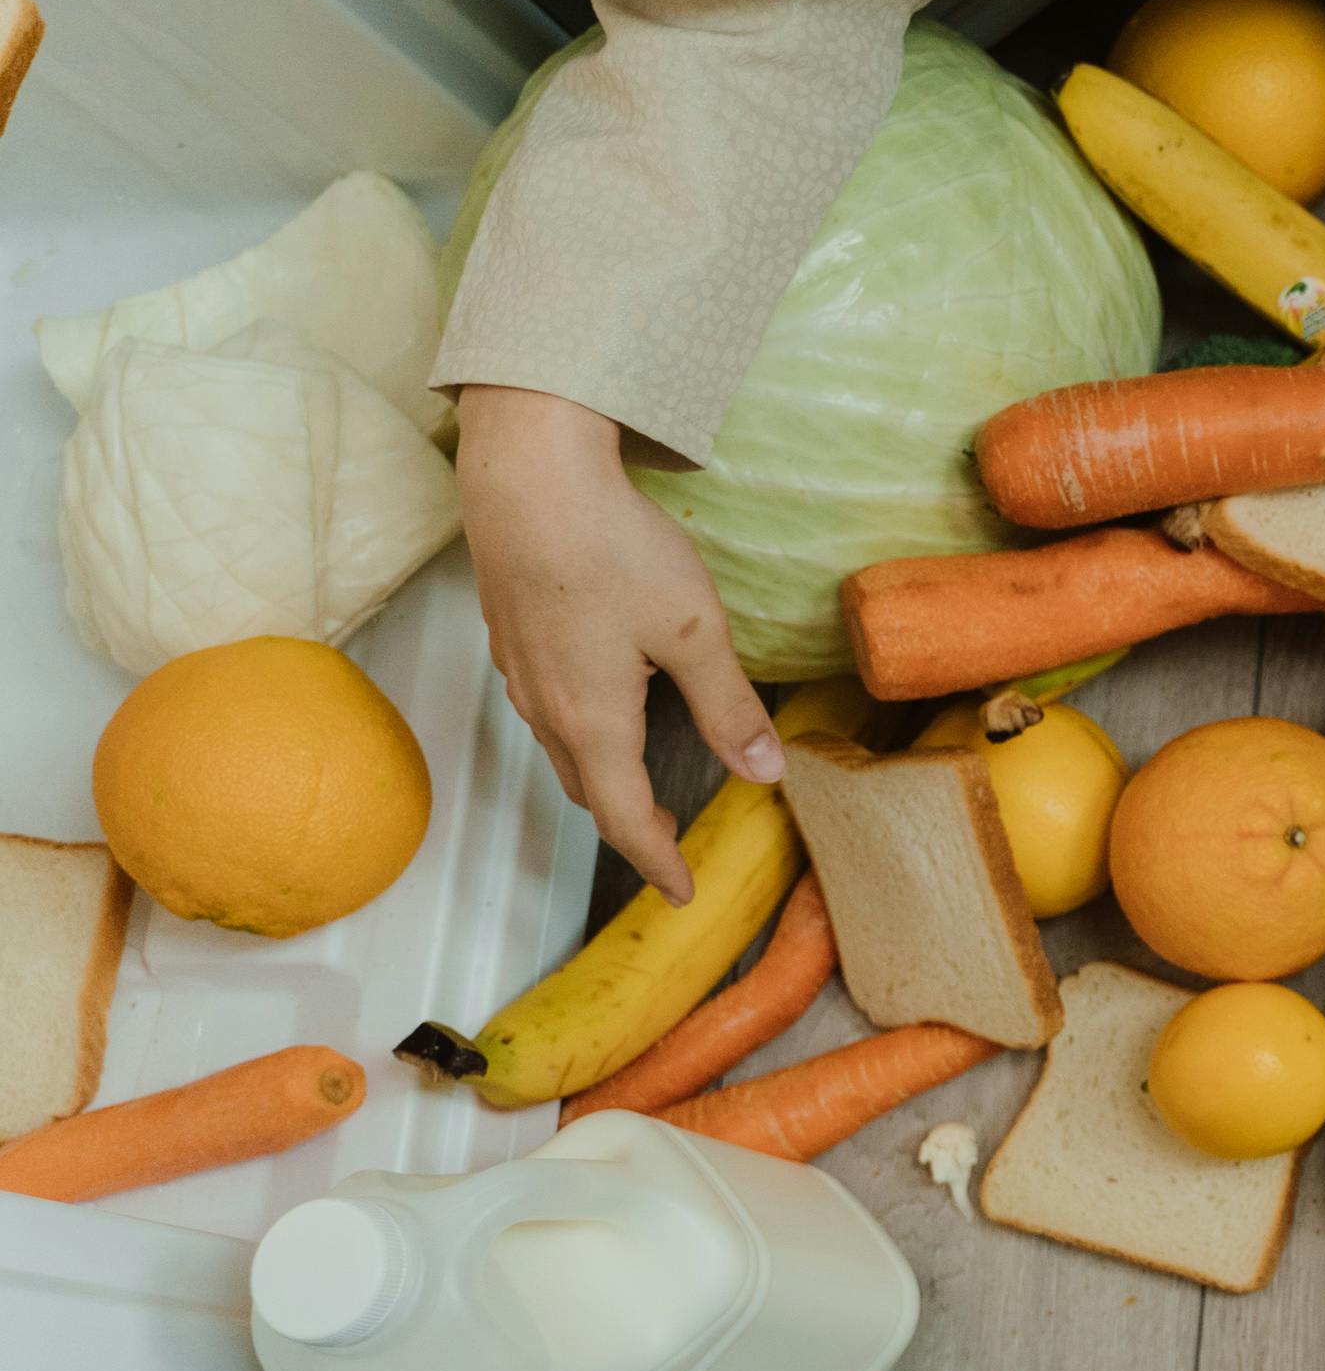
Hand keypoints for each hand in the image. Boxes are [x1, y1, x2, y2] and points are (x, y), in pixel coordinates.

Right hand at [456, 386, 782, 901]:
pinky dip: (581, 733)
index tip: (684, 891)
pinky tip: (602, 705)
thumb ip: (728, 707)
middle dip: (630, 826)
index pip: (625, 820)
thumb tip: (764, 773)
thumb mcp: (694, 632)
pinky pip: (547, 708)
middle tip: (668, 841)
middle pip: (590, 791)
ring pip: (563, 750)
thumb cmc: (610, 551)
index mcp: (594, 722)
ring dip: (603, 780)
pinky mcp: (512, 636)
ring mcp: (523, 672)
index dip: (656, 862)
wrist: (524, 479)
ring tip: (640, 785)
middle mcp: (547, 709)